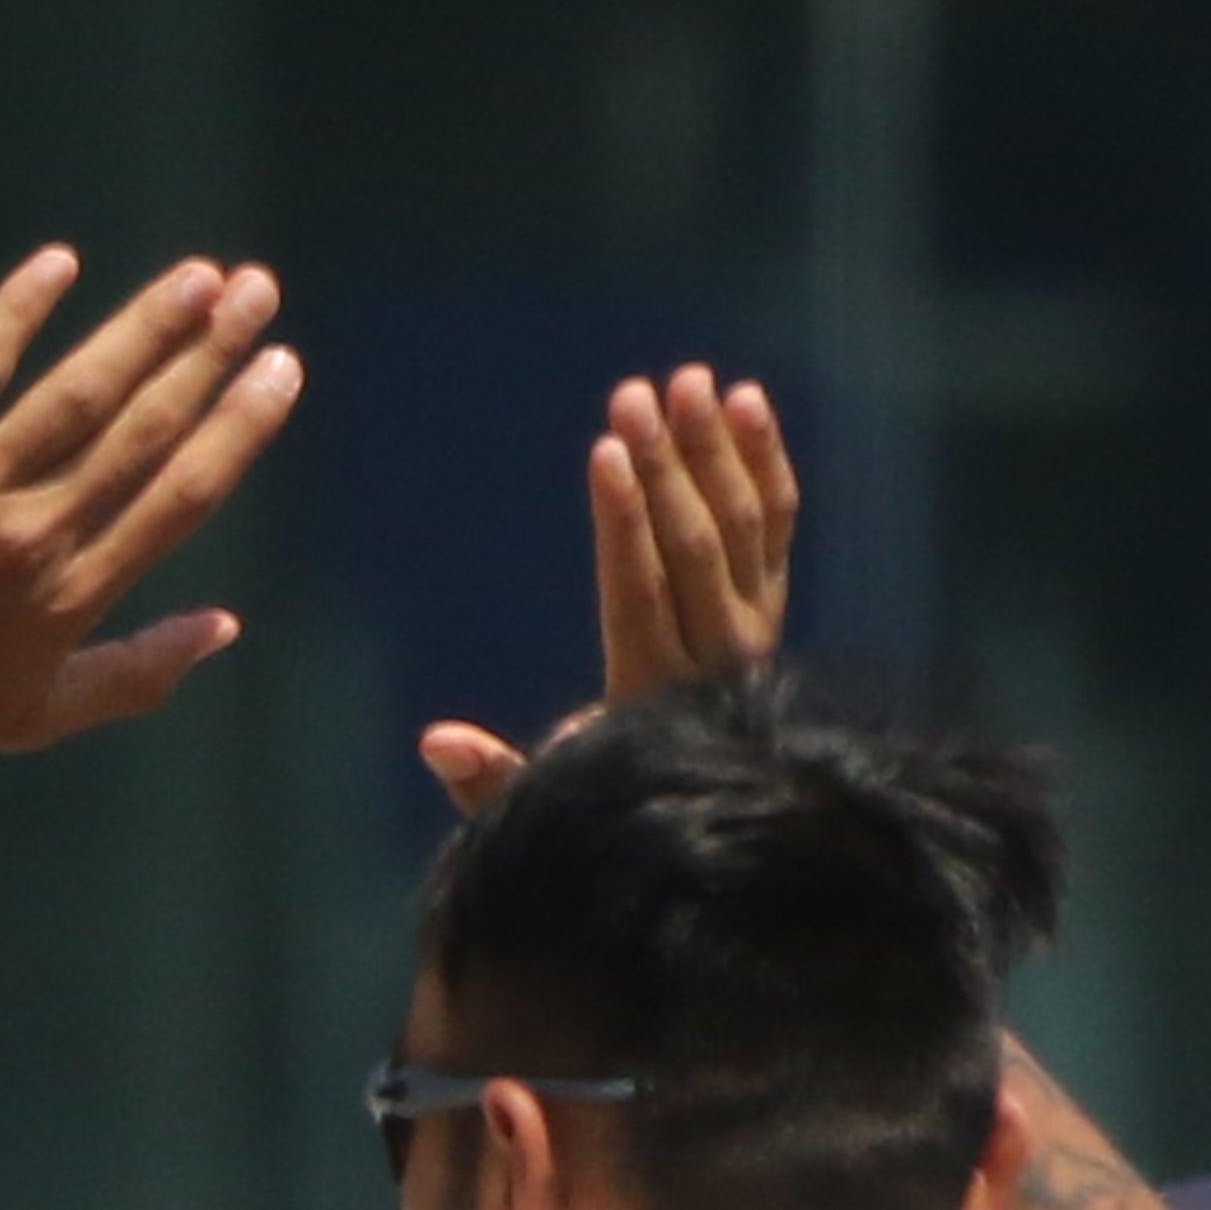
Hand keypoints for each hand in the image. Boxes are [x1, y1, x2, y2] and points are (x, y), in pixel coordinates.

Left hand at [0, 247, 298, 759]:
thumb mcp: (37, 716)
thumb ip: (140, 672)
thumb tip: (228, 627)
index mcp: (74, 594)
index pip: (180, 496)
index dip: (238, 428)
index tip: (282, 368)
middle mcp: (32, 536)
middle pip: (142, 430)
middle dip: (210, 354)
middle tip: (259, 289)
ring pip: (75, 395)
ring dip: (141, 327)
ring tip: (197, 276)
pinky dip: (13, 314)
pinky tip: (58, 264)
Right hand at [417, 365, 799, 817]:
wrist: (721, 829)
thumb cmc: (609, 805)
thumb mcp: (545, 802)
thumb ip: (489, 779)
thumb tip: (433, 739)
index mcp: (652, 692)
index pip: (638, 592)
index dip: (624, 523)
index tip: (606, 453)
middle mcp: (717, 656)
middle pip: (694, 548)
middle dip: (664, 466)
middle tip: (634, 393)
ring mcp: (755, 629)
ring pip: (741, 527)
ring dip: (714, 449)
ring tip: (689, 380)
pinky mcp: (773, 604)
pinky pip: (777, 523)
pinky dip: (766, 462)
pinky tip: (749, 402)